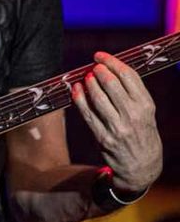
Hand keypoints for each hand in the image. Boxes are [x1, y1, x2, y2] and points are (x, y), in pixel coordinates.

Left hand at [71, 52, 162, 193]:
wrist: (142, 166)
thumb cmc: (142, 133)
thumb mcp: (146, 113)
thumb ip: (131, 93)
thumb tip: (108, 69)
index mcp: (146, 106)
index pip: (129, 76)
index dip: (112, 62)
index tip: (100, 55)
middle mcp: (133, 115)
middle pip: (111, 84)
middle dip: (99, 71)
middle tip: (92, 66)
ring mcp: (117, 127)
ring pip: (97, 97)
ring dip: (88, 83)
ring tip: (85, 76)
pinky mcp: (102, 137)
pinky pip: (87, 114)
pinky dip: (79, 99)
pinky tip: (75, 89)